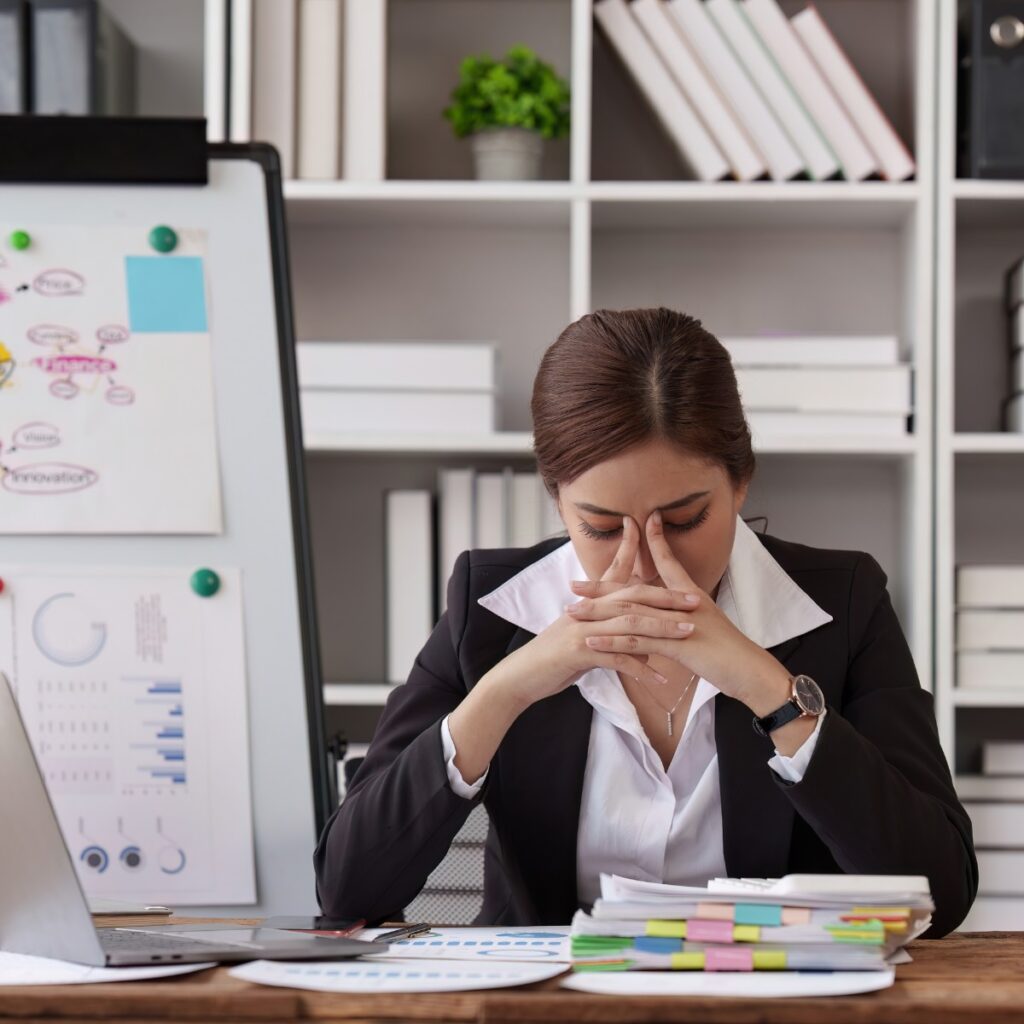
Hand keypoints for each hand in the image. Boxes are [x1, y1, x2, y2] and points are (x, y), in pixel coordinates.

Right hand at [488, 516, 701, 710]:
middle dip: (666, 597)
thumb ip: (613, 638)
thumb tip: (646, 648)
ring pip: (629, 623)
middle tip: (696, 600)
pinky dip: (640, 668)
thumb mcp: (585, 642)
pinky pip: (616, 658)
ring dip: (661, 628)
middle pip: (632, 596)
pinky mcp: (578, 652)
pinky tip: (661, 679)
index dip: (632, 550)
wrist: (521, 676)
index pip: (615, 572)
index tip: (654, 534)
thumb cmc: (554, 660)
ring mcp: (582, 629)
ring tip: (688, 633)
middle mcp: (586, 610)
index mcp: (588, 604)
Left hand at [565, 510, 791, 713]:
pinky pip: (639, 641)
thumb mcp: (704, 626)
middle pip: (635, 589)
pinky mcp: (678, 645)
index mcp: (690, 595)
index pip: (668, 561)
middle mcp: (683, 603)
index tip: (636, 524)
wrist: (751, 670)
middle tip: (573, 584)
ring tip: (573, 612)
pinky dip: (612, 641)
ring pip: (631, 613)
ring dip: (599, 613)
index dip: (653, 541)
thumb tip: (667, 613)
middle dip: (602, 586)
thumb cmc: (729, 652)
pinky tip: (592, 642)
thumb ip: (683, 616)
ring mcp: (679, 623)